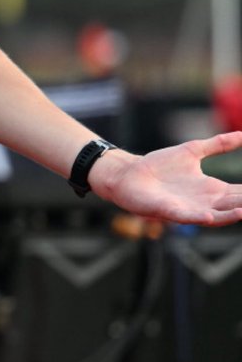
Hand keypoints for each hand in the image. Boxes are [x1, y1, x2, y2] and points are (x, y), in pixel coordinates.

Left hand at [90, 131, 241, 224]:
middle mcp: (207, 202)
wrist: (129, 174)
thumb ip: (219, 144)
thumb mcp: (193, 150)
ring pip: (220, 216)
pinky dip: (206, 216)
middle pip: (237, 205)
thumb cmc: (159, 165)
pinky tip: (217, 214)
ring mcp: (191, 209)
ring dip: (235, 214)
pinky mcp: (172, 211)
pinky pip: (192, 216)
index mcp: (213, 190)